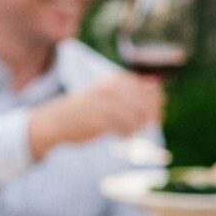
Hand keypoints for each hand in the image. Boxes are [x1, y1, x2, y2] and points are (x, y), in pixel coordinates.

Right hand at [30, 72, 162, 156]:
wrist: (56, 120)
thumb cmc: (86, 110)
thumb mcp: (107, 94)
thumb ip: (131, 92)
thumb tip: (159, 93)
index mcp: (116, 80)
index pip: (149, 88)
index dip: (157, 104)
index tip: (156, 117)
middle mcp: (112, 88)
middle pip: (145, 102)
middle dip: (150, 117)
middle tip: (145, 127)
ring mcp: (105, 103)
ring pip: (136, 116)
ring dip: (137, 127)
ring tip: (129, 132)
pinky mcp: (100, 119)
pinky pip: (124, 128)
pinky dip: (126, 134)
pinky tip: (120, 136)